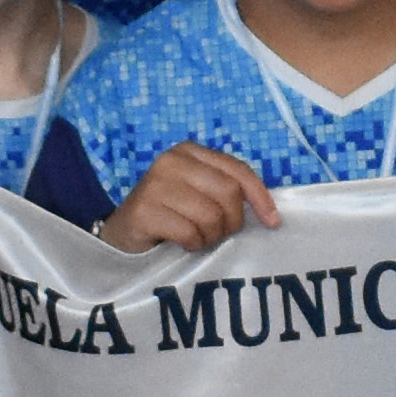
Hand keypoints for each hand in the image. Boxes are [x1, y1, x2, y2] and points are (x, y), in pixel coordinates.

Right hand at [101, 144, 274, 250]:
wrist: (123, 233)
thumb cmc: (169, 214)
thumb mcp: (199, 193)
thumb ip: (226, 190)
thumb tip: (268, 210)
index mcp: (190, 151)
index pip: (238, 170)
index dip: (260, 197)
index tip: (272, 222)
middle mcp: (172, 160)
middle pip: (228, 193)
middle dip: (231, 221)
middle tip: (218, 233)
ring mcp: (155, 183)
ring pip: (211, 216)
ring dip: (211, 236)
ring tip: (198, 238)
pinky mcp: (144, 210)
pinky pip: (189, 233)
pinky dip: (193, 244)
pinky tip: (182, 243)